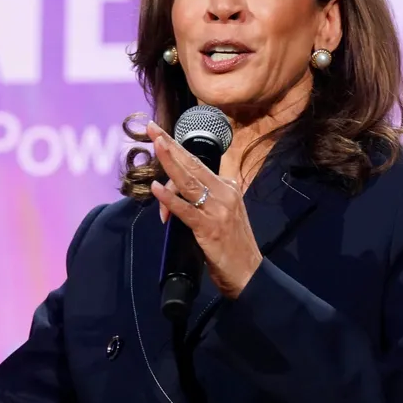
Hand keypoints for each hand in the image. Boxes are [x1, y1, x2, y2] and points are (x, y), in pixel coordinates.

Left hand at [147, 122, 262, 299]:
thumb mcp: (220, 215)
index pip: (197, 165)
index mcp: (228, 187)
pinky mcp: (210, 227)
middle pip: (192, 164)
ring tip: (155, 147)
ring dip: (169, 162)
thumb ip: (202, 200)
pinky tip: (157, 189)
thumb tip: (173, 194)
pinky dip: (170, 198)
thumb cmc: (231, 246)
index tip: (160, 134)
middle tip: (152, 129)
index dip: (177, 149)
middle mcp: (225, 192)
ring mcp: (218, 209)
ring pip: (188, 181)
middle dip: (170, 145)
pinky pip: (186, 209)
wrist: (249, 273)